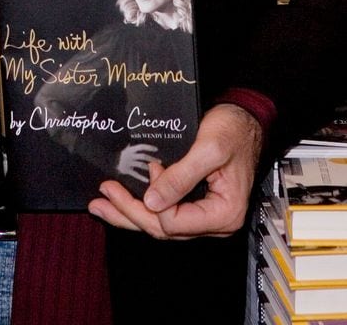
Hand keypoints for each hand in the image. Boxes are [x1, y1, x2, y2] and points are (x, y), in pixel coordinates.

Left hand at [88, 103, 262, 239]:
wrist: (244, 118)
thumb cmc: (233, 130)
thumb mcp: (208, 149)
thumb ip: (181, 177)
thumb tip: (152, 202)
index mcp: (224, 214)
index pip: (175, 223)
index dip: (155, 202)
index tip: (151, 168)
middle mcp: (214, 222)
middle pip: (164, 228)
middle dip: (130, 213)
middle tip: (102, 198)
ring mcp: (204, 215)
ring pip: (161, 223)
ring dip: (130, 213)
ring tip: (102, 204)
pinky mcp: (194, 204)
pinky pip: (166, 212)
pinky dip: (143, 206)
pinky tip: (124, 199)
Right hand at [116, 143, 158, 182]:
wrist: (106, 158)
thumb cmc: (114, 151)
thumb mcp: (121, 145)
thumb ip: (127, 144)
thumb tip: (131, 141)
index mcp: (130, 148)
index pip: (141, 147)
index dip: (149, 147)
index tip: (156, 149)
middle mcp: (130, 155)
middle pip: (143, 156)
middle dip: (152, 158)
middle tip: (159, 161)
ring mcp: (128, 163)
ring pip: (140, 164)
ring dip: (148, 167)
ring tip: (153, 169)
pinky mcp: (125, 170)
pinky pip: (135, 174)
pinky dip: (141, 177)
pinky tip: (147, 180)